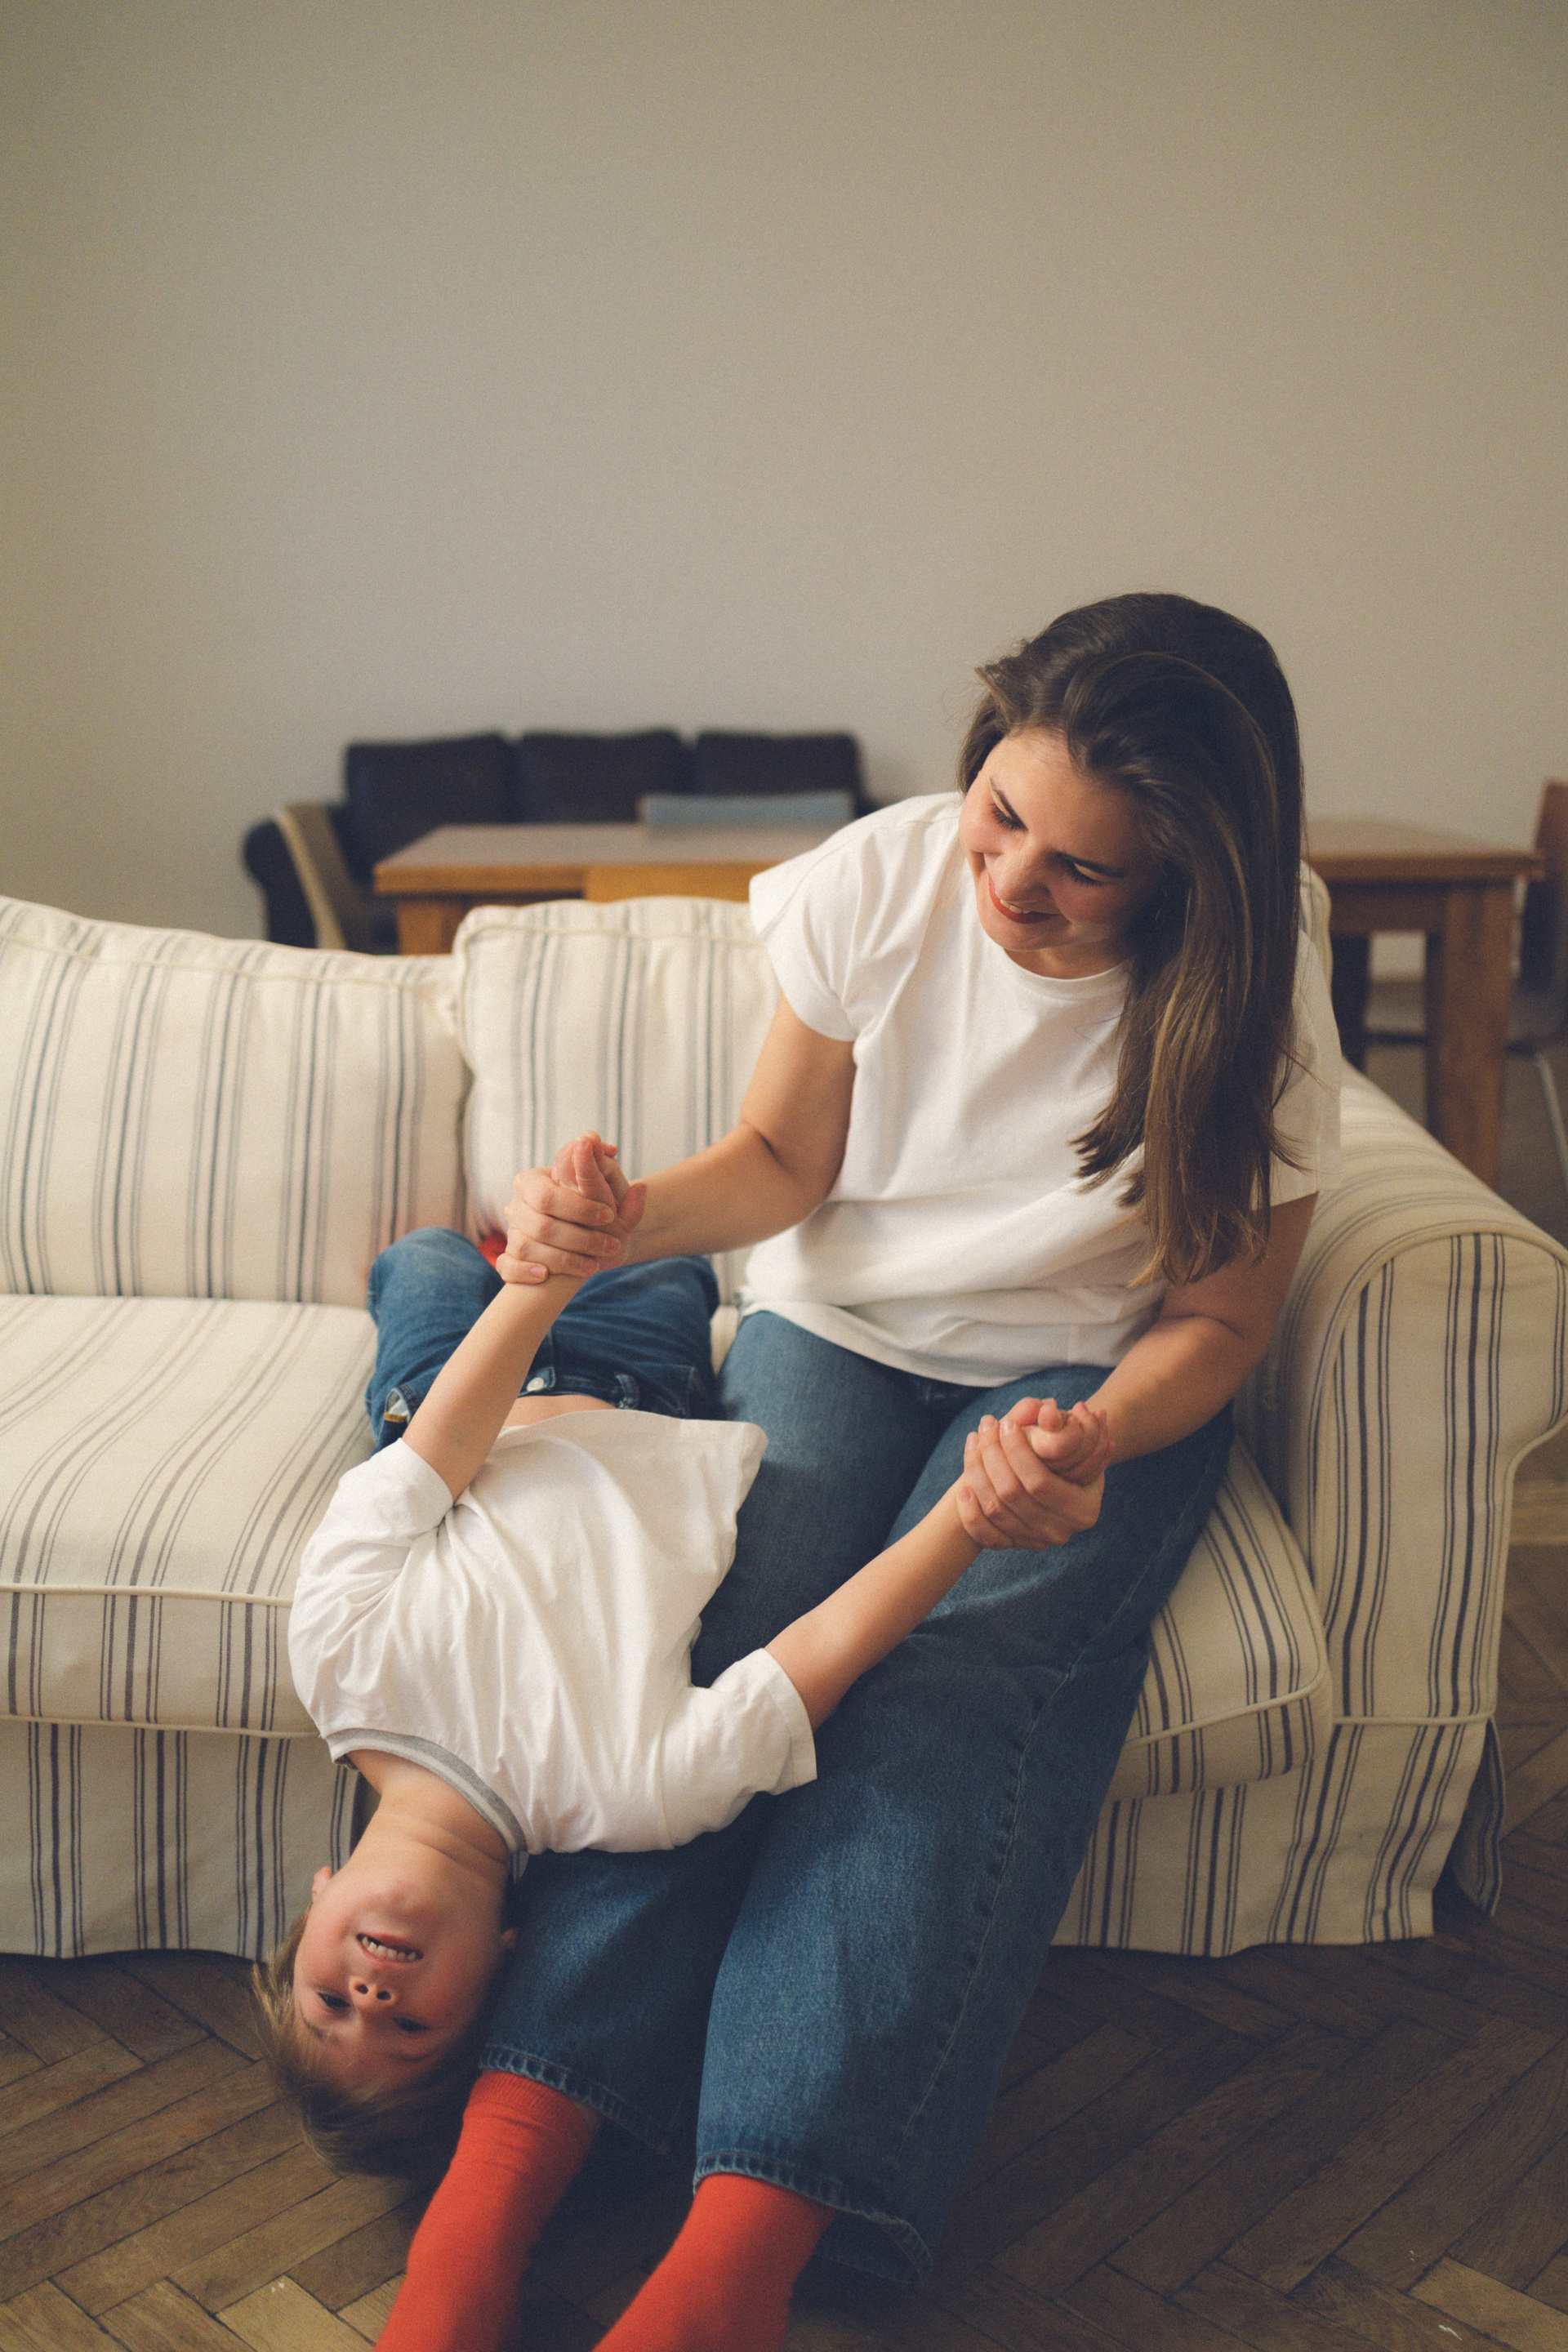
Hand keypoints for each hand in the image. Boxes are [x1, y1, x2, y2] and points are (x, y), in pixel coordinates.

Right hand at [496, 1133, 646, 1283]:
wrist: (591, 1232)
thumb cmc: (595, 1203)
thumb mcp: (603, 1183)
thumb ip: (605, 1165)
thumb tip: (610, 1149)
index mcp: (531, 1181)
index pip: (549, 1196)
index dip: (580, 1208)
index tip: (610, 1215)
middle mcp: (516, 1205)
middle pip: (540, 1225)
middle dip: (579, 1238)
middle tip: (611, 1245)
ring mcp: (511, 1231)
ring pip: (526, 1247)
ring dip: (562, 1259)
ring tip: (594, 1265)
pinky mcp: (510, 1256)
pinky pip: (507, 1266)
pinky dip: (523, 1271)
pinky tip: (545, 1276)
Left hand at [955, 1398, 1110, 1550]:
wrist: (1064, 1486)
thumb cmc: (1070, 1455)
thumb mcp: (1073, 1440)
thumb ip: (1060, 1424)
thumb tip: (1049, 1409)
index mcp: (1083, 1509)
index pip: (1038, 1481)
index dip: (1017, 1450)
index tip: (1006, 1423)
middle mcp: (1060, 1531)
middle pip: (1011, 1493)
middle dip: (993, 1454)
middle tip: (986, 1425)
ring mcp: (1036, 1542)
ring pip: (994, 1509)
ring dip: (976, 1471)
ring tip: (974, 1438)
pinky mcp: (1014, 1546)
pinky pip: (985, 1535)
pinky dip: (969, 1512)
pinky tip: (963, 1485)